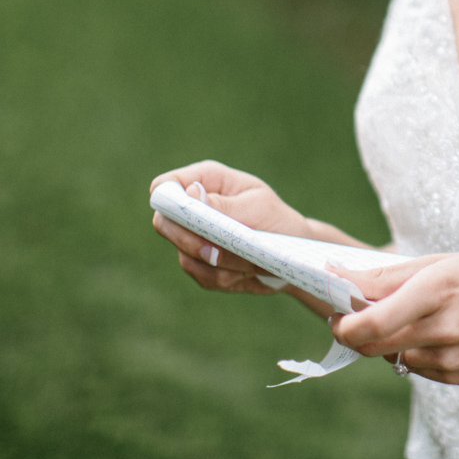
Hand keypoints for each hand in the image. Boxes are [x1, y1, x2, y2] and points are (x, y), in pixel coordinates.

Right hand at [149, 160, 308, 294]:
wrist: (294, 254)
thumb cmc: (278, 220)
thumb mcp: (257, 207)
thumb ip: (223, 204)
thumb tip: (190, 194)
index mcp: (207, 181)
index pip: (167, 185)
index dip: (168, 201)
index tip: (187, 216)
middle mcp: (194, 208)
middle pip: (165, 224)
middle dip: (191, 242)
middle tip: (217, 251)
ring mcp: (194, 237)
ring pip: (186, 256)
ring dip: (222, 263)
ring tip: (253, 261)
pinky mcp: (201, 264)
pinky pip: (202, 276)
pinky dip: (227, 277)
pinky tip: (249, 271)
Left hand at [327, 251, 458, 383]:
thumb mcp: (444, 261)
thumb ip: (390, 275)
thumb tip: (341, 278)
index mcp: (438, 290)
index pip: (372, 321)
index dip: (343, 322)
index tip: (335, 312)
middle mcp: (444, 329)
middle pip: (373, 345)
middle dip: (353, 333)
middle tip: (351, 317)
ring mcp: (452, 358)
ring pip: (393, 357)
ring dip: (387, 341)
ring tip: (409, 318)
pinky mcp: (458, 376)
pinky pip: (417, 367)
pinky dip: (415, 351)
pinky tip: (437, 333)